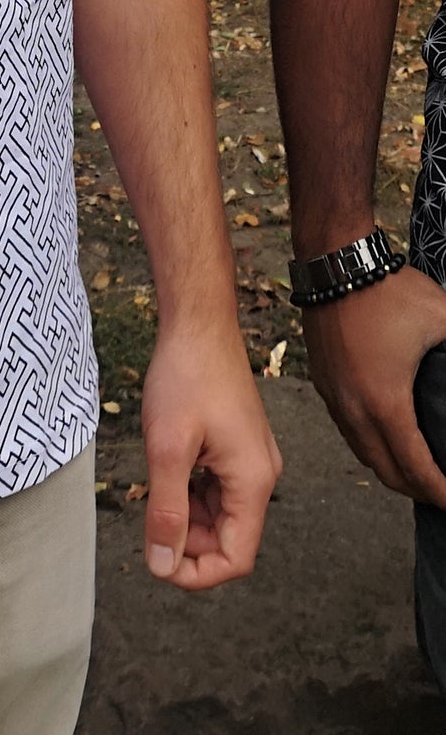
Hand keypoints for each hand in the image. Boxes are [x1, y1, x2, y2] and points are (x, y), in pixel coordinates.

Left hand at [137, 323, 281, 589]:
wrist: (198, 323)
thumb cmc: (185, 376)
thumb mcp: (167, 446)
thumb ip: (167, 509)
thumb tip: (163, 564)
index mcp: (253, 482)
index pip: (236, 557)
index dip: (197, 571)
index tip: (158, 562)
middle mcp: (260, 476)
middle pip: (229, 538)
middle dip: (187, 542)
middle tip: (148, 519)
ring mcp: (249, 460)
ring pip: (219, 514)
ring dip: (186, 516)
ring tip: (153, 489)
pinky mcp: (234, 446)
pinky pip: (215, 488)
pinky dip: (189, 492)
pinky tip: (165, 472)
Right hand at [303, 263, 445, 506]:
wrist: (334, 261)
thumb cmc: (388, 290)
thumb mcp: (445, 321)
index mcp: (384, 402)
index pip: (416, 468)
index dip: (441, 492)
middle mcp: (353, 407)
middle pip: (385, 472)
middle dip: (417, 490)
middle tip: (443, 493)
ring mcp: (333, 395)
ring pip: (362, 453)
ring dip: (390, 469)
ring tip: (418, 471)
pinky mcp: (322, 380)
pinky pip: (347, 429)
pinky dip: (369, 445)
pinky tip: (386, 435)